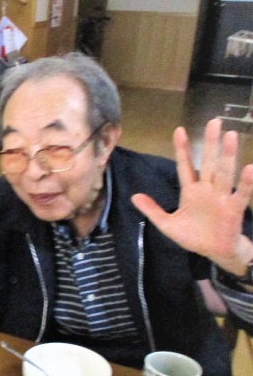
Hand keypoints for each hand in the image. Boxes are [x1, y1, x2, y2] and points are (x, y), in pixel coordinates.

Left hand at [131, 119, 252, 274]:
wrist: (214, 253)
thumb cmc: (193, 236)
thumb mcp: (167, 224)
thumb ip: (152, 210)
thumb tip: (134, 197)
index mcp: (191, 191)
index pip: (185, 166)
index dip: (182, 150)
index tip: (179, 130)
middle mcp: (207, 189)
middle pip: (208, 163)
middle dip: (210, 143)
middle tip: (214, 122)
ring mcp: (221, 197)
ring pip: (224, 173)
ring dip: (228, 155)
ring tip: (232, 136)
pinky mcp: (234, 208)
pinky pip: (241, 193)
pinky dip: (247, 182)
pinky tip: (249, 168)